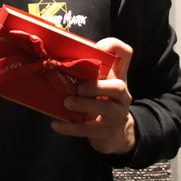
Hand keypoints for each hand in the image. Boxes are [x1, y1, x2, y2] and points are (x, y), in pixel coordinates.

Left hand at [50, 37, 135, 154]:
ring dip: (84, 105)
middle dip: (97, 86)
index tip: (99, 47)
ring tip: (66, 103)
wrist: (114, 134)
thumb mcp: (98, 85)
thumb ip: (85, 73)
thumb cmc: (100, 102)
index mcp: (117, 77)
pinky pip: (89, 130)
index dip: (114, 46)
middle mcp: (121, 94)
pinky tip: (56, 124)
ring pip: (106, 108)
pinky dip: (71, 127)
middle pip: (118, 86)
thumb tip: (55, 59)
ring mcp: (117, 114)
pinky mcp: (108, 132)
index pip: (125, 54)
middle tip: (78, 88)